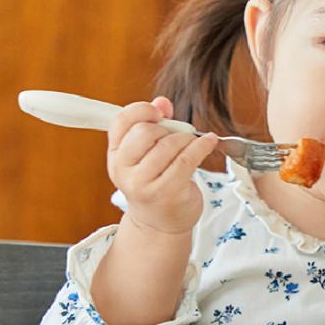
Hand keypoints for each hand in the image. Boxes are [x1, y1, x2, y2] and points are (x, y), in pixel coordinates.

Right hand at [106, 96, 218, 235]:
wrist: (160, 223)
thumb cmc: (156, 184)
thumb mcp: (147, 155)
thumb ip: (153, 125)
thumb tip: (162, 101)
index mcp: (115, 156)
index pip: (121, 122)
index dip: (141, 110)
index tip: (159, 112)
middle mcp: (123, 171)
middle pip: (145, 131)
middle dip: (168, 129)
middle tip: (178, 137)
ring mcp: (143, 184)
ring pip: (169, 144)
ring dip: (187, 139)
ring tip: (192, 145)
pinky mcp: (167, 192)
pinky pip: (187, 159)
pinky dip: (202, 145)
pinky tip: (209, 142)